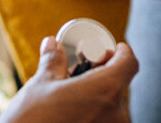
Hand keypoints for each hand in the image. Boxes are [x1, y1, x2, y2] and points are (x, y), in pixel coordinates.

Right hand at [0, 37, 137, 122]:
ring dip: (96, 100)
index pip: (129, 63)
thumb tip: (53, 45)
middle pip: (118, 86)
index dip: (120, 53)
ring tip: (71, 99)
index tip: (111, 50)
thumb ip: (54, 62)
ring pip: (111, 108)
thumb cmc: (31, 120)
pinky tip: (72, 116)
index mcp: (106, 89)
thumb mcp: (41, 86)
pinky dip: (93, 117)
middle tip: (80, 75)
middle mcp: (117, 113)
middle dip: (102, 77)